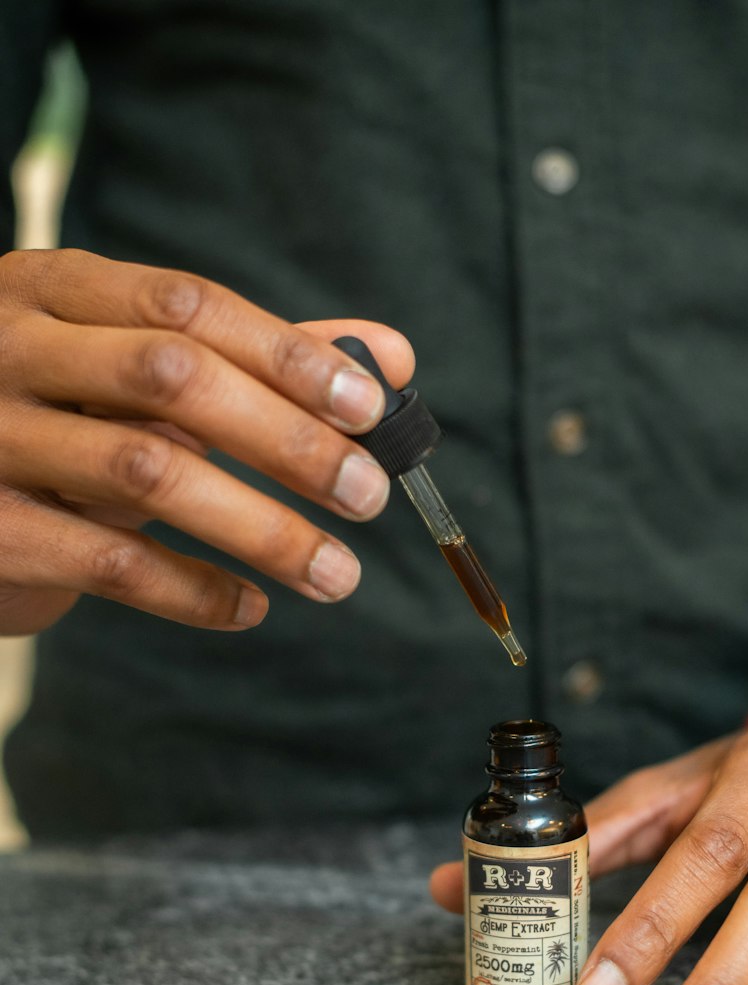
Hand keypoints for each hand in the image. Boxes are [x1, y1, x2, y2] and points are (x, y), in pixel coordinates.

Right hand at [0, 248, 413, 633]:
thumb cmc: (54, 423)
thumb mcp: (132, 374)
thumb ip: (256, 360)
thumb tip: (387, 356)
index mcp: (54, 290)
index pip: (187, 306)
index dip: (286, 356)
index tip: (371, 411)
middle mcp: (11, 347)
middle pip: (172, 377)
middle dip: (286, 439)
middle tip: (368, 497)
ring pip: (146, 472)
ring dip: (260, 529)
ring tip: (338, 574)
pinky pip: (107, 560)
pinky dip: (191, 589)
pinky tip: (251, 608)